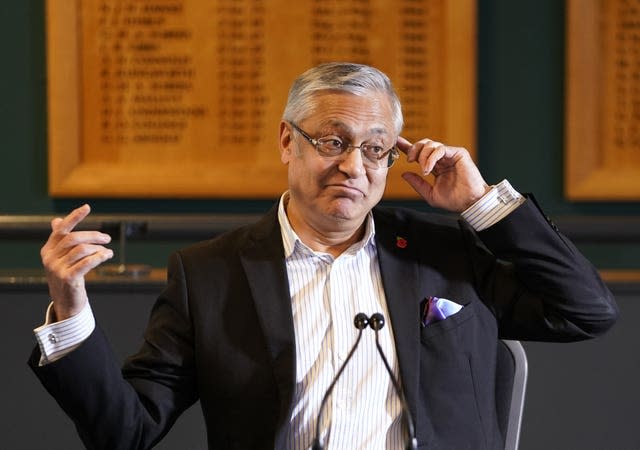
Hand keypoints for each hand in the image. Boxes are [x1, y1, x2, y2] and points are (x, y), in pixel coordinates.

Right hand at [40, 204, 113, 320]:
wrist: (65, 301)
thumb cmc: (66, 276)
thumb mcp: (60, 258)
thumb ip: (60, 240)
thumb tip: (56, 220)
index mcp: (48, 250)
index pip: (61, 229)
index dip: (74, 217)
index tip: (87, 207)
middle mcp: (50, 258)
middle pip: (74, 238)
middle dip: (93, 235)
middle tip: (107, 238)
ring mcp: (57, 269)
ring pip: (82, 250)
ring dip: (99, 248)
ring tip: (108, 251)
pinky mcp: (68, 278)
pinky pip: (87, 263)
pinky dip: (100, 257)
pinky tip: (107, 256)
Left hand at [397, 136, 490, 211]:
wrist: (470, 203)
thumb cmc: (454, 200)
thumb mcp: (430, 194)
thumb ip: (417, 184)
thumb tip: (404, 174)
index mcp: (435, 166)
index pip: (419, 153)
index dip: (407, 146)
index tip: (397, 142)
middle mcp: (442, 158)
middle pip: (423, 144)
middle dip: (413, 149)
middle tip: (409, 160)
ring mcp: (450, 154)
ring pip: (430, 145)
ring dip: (423, 156)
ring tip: (424, 170)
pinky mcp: (458, 153)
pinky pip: (440, 149)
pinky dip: (431, 157)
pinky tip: (428, 168)